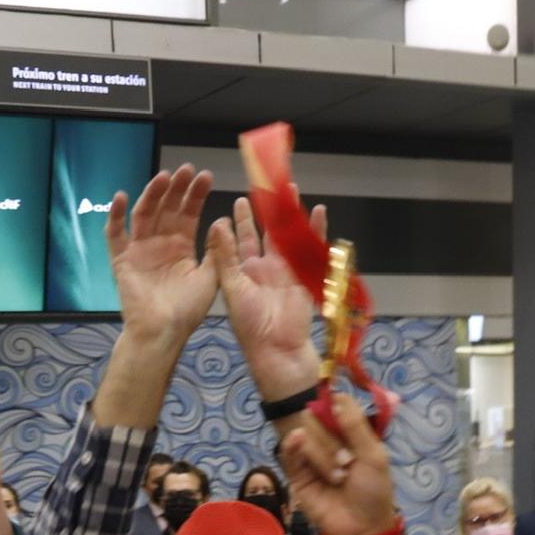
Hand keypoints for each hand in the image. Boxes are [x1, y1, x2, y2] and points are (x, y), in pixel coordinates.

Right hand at [107, 165, 217, 345]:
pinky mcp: (122, 259)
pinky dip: (115, 216)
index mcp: (182, 246)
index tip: (205, 176)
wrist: (162, 332)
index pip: (189, 213)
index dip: (196, 195)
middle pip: (167, 208)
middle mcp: (161, 243)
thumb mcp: (210, 278)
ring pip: (145, 214)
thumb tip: (221, 220)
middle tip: (186, 169)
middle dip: (176, 189)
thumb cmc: (187, 310)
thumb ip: (215, 250)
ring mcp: (140, 249)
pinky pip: (115, 235)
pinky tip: (122, 197)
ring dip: (152, 194)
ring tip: (164, 177)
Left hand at [208, 192, 325, 398]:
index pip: (242, 238)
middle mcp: (266, 267)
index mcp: (245, 270)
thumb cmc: (249, 323)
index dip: (241, 219)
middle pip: (267, 232)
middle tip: (266, 187)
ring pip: (289, 235)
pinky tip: (318, 210)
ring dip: (291, 214)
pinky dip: (316, 230)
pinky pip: (312, 248)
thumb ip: (225, 255)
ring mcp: (288, 270)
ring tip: (291, 189)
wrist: (276, 348)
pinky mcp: (305, 275)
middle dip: (267, 210)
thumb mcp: (231, 286)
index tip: (239, 199)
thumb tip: (216, 223)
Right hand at [280, 393, 396, 534]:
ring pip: (304, 436)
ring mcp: (311, 458)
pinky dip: (291, 445)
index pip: (334, 406)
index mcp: (349, 433)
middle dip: (330, 438)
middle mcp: (328, 441)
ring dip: (322, 454)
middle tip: (347, 462)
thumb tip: (336, 395)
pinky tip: (296, 438)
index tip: (335, 408)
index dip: (332, 405)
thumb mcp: (373, 455)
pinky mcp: (297, 476)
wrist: (362, 528)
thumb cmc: (373, 491)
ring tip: (338, 477)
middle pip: (315, 419)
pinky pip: (289, 455)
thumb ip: (356, 425)